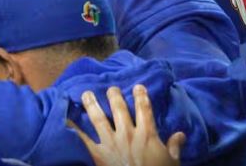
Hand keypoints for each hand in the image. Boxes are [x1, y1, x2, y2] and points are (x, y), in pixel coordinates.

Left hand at [70, 85, 186, 165]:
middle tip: (110, 88)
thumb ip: (174, 147)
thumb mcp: (172, 162)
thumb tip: (181, 134)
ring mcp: (110, 143)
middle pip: (119, 109)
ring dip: (92, 104)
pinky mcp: (97, 153)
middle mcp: (127, 134)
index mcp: (147, 135)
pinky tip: (65, 118)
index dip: (141, 97)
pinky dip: (73, 128)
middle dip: (114, 96)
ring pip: (99, 118)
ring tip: (86, 93)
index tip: (138, 86)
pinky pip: (82, 139)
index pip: (144, 110)